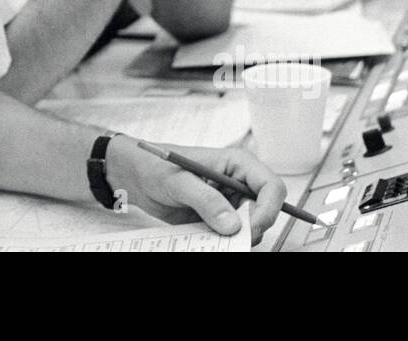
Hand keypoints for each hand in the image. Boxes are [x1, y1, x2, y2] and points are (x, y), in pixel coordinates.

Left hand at [105, 136, 286, 244]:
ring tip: (208, 236)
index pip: (271, 187)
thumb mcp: (179, 181)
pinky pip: (231, 236)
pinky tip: (203, 239)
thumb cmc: (156, 167)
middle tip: (230, 241)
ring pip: (251, 228)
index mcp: (237, 164)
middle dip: (253, 229)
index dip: (268, 209)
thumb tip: (233, 225)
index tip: (252, 228)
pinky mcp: (220, 219)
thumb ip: (206, 200)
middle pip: (266, 212)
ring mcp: (231, 203)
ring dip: (236, 239)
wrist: (136, 178)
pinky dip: (223, 243)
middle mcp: (239, 184)